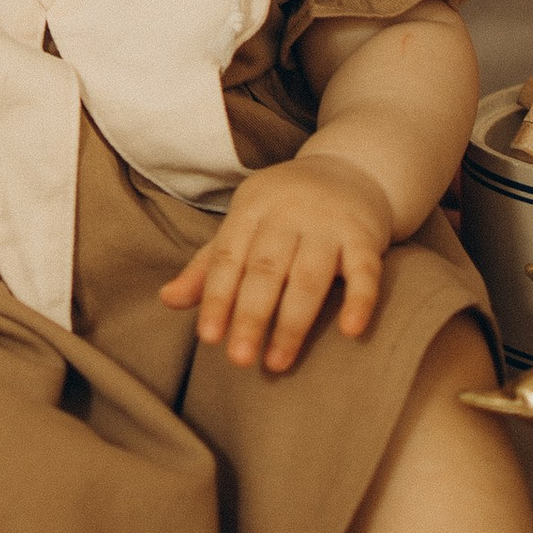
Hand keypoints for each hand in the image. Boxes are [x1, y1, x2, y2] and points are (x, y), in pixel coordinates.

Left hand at [159, 156, 395, 370]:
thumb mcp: (244, 225)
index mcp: (252, 208)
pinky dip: (360, 300)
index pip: (229, 257)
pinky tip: (350, 330)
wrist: (351, 170)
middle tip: (239, 359)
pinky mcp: (366, 235)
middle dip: (251, 316)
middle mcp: (289, 212)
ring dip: (293, 323)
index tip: (208, 338)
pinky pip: (365, 269)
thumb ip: (209, 265)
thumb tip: (167, 300)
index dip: (217, 298)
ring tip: (277, 362)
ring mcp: (330, 223)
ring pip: (309, 276)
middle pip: (266, 269)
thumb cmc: (285, 210)